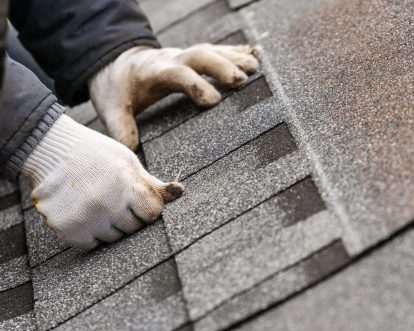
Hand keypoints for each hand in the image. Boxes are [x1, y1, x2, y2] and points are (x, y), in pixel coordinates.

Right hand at [21, 114, 183, 249]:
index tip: (136, 198)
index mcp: (126, 185)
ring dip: (109, 226)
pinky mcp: (68, 230)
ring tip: (97, 202)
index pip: (153, 213)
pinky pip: (92, 244)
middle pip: (134, 228)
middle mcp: (107, 204)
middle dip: (129, 216)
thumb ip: (153, 184)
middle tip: (113, 197)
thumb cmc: (96, 155)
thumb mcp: (128, 162)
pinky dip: (89, 233)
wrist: (51, 150)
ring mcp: (86, 219)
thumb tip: (181, 192)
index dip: (148, 206)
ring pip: (114, 238)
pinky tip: (83, 212)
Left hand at [89, 44, 259, 149]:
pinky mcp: (193, 57)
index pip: (177, 74)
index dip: (195, 85)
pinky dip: (237, 52)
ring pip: (212, 51)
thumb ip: (121, 127)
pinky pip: (217, 51)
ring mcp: (185, 56)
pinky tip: (256, 54)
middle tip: (242, 81)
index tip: (213, 101)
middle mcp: (172, 59)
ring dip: (234, 57)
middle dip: (222, 66)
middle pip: (200, 56)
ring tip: (255, 68)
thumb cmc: (118, 89)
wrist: (116, 64)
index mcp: (154, 72)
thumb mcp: (111, 108)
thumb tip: (131, 150)